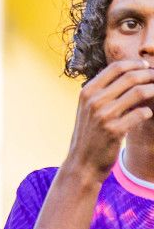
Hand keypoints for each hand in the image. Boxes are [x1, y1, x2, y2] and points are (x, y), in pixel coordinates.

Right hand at [66, 59, 153, 180]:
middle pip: (131, 76)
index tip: (146, 68)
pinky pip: (142, 113)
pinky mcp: (114, 131)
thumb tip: (129, 73)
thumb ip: (102, 91)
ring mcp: (103, 116)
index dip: (136, 64)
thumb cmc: (89, 135)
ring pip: (139, 92)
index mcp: (87, 92)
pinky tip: (147, 114)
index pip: (116, 67)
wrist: (82, 163)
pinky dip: (148, 112)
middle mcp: (94, 102)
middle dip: (150, 75)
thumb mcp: (88, 109)